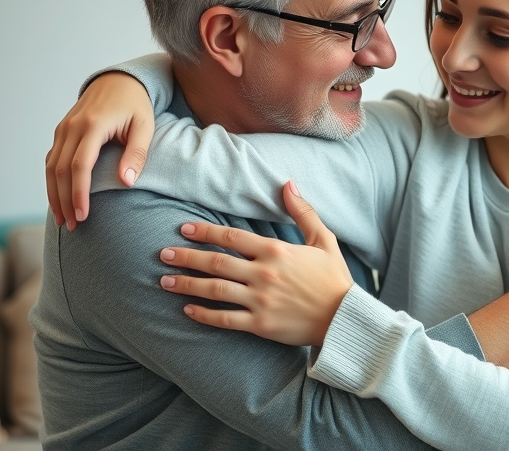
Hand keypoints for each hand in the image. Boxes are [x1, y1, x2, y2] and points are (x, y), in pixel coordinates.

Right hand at [45, 71, 154, 230]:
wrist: (119, 81)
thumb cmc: (136, 106)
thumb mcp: (145, 127)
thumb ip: (137, 153)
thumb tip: (126, 183)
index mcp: (93, 124)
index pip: (80, 165)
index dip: (78, 193)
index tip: (82, 216)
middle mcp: (72, 126)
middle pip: (60, 170)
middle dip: (64, 200)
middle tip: (73, 226)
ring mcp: (63, 128)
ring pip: (50, 167)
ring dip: (54, 195)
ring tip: (63, 220)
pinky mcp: (61, 132)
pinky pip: (51, 160)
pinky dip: (52, 182)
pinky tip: (59, 200)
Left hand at [158, 181, 353, 345]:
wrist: (345, 319)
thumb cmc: (335, 279)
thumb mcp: (324, 240)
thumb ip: (303, 212)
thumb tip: (287, 184)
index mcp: (277, 251)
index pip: (232, 237)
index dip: (206, 231)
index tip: (184, 229)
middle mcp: (264, 274)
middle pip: (216, 262)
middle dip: (186, 257)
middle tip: (163, 254)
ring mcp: (260, 301)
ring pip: (214, 290)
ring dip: (186, 284)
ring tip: (164, 280)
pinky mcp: (260, 325)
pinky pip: (224, 319)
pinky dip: (203, 314)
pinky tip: (187, 309)